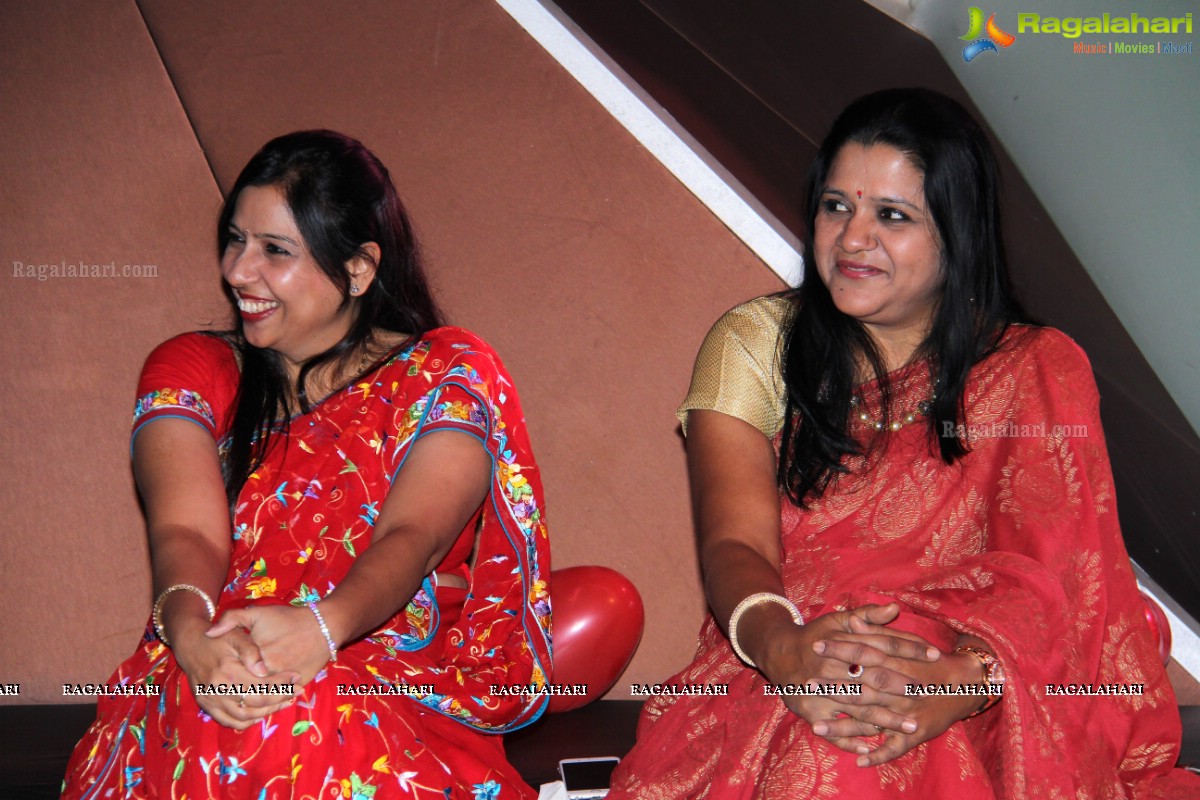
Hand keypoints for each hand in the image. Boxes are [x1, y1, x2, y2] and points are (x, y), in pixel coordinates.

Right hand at [171, 616, 297, 729]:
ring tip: (284, 702)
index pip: (261, 686)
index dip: (282, 684)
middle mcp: (218, 689)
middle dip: (280, 698)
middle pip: (256, 703)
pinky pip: (228, 721)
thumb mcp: (236, 635)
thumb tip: (264, 671)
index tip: (297, 678)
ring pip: (244, 716)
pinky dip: (246, 722)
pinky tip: (261, 713)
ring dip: (266, 712)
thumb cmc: (218, 638)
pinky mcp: (206, 706)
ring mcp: (211, 700)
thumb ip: (251, 651)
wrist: (191, 644)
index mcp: (228, 671)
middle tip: (296, 691)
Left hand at [207, 604, 331, 694]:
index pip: (235, 675)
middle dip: (240, 696)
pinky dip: (272, 704)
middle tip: (236, 694)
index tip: (225, 676)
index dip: (227, 678)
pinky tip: (265, 705)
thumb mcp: (257, 614)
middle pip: (247, 692)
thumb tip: (209, 633)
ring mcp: (283, 681)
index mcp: (254, 657)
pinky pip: (281, 700)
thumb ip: (232, 619)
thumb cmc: (288, 619)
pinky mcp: (297, 686)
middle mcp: (268, 672)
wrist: (323, 626)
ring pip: (263, 701)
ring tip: (248, 702)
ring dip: (255, 705)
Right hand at [757, 604, 938, 749]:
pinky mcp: (810, 711)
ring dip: (886, 718)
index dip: (909, 649)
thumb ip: (867, 615)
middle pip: (873, 679)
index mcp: (843, 643)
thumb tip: (895, 607)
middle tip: (929, 694)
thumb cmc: (814, 636)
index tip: (935, 656)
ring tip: (912, 726)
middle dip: (902, 687)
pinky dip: (851, 739)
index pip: (882, 645)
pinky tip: (871, 746)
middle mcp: (834, 668)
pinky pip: (833, 729)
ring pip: (859, 708)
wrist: (777, 652)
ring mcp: (822, 692)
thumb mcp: (837, 620)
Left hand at [810, 614, 983, 764]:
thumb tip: (854, 621)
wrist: (967, 683)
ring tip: (816, 725)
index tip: (816, 644)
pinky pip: (895, 747)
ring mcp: (907, 714)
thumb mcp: (909, 641)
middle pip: (864, 686)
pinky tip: (858, 760)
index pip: (865, 653)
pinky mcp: (916, 734)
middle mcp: (902, 689)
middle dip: (834, 686)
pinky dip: (878, 755)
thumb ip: (880, 631)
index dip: (840, 648)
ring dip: (844, 726)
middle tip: (807, 684)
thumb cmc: (931, 660)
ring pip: (872, 720)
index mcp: (899, 663)